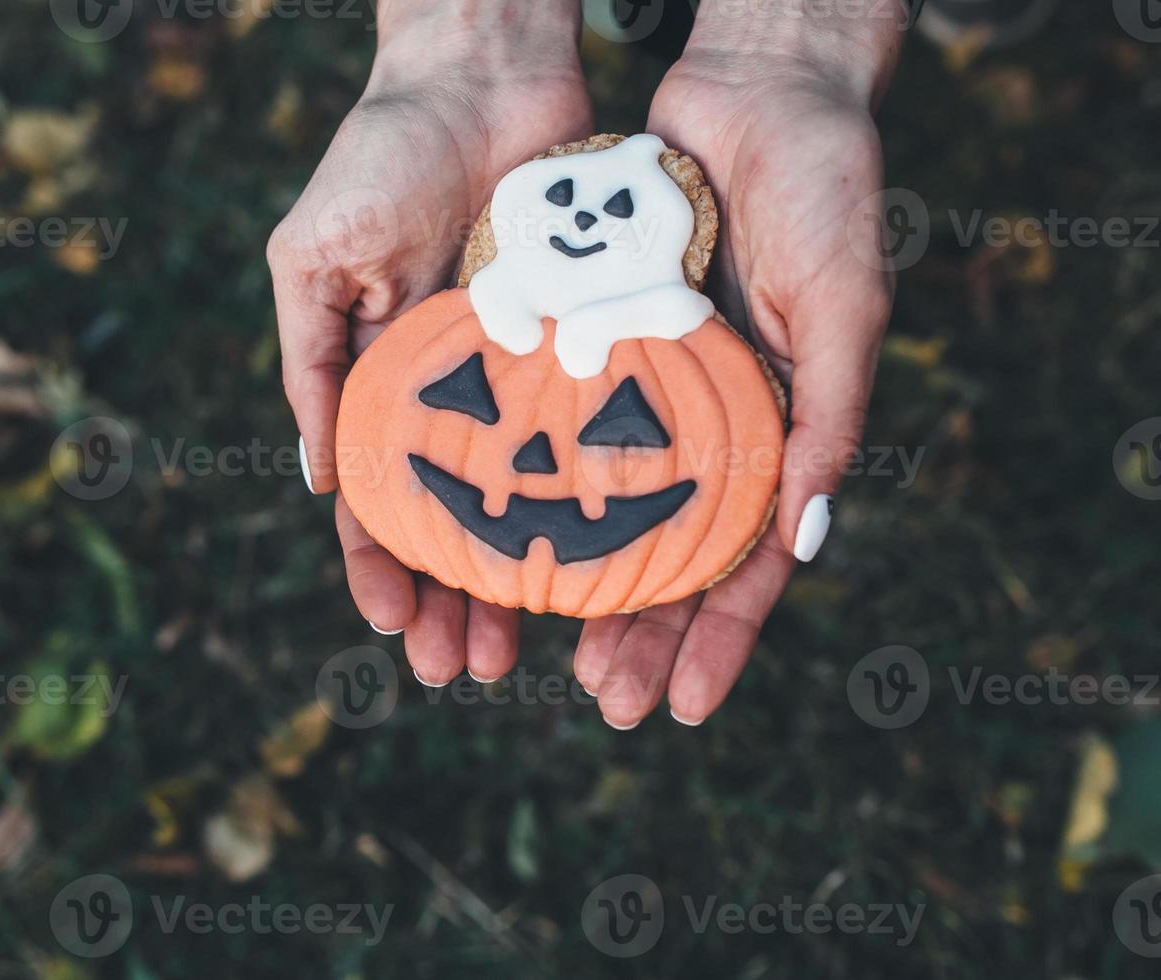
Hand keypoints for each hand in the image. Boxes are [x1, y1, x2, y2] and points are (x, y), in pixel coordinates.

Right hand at [267, 0, 590, 681]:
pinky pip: (595, 434)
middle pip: (457, 521)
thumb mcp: (317, 259)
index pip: (379, 499)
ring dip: (524, 576)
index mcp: (385, 381)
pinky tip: (607, 558)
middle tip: (464, 668)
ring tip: (532, 646)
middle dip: (453, 597)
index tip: (391, 627)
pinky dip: (594, 499)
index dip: (380, 566)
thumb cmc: (384, 156)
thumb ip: (315, 364)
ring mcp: (526, 376)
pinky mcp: (589, 344)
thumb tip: (322, 475)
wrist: (485, 74)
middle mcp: (458, 393)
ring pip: (529, 500)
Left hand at [574, 5, 904, 728]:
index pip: (746, 561)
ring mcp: (643, 387)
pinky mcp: (588, 340)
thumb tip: (807, 543)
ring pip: (596, 506)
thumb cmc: (823, 190)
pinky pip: (548, 423)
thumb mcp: (846, 307)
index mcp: (774, 432)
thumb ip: (830, 419)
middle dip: (636, 631)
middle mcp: (703, 423)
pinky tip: (488, 534)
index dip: (717, 639)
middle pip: (664, 552)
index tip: (679, 706)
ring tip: (527, 647)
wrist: (755, 86)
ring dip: (569, 578)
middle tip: (598, 700)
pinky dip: (523, 479)